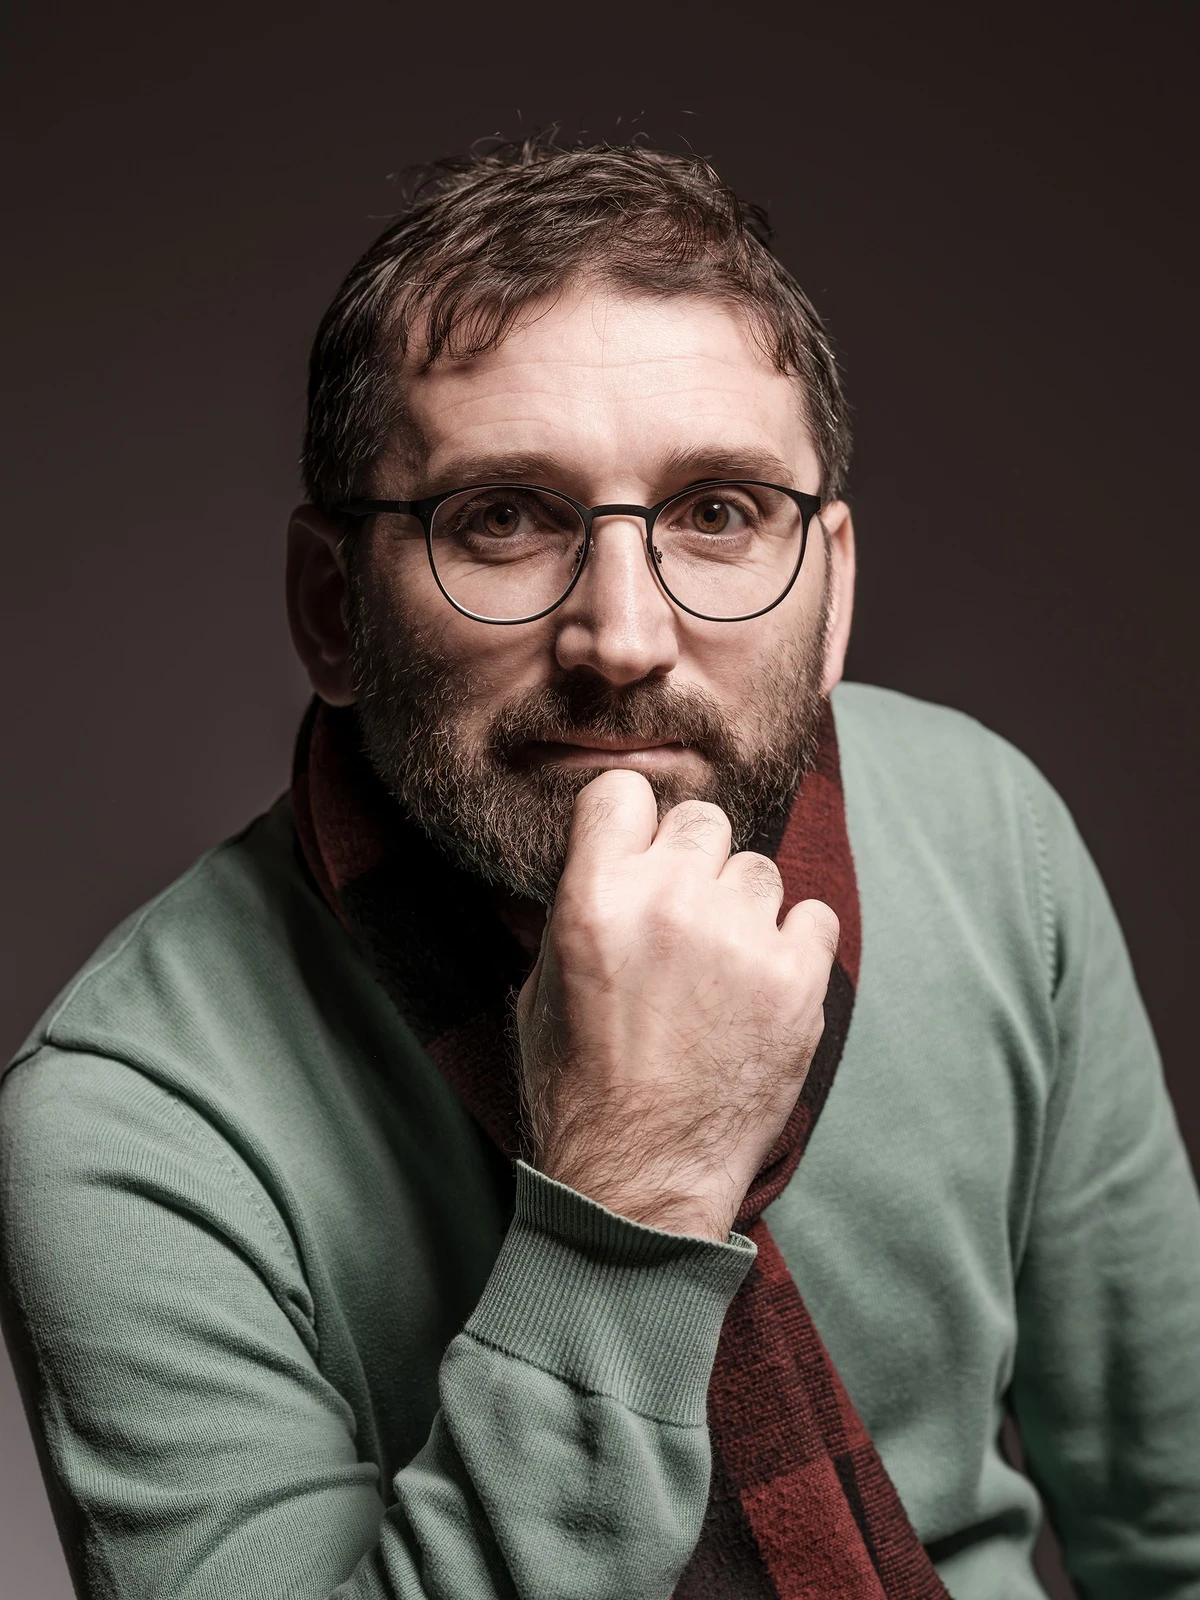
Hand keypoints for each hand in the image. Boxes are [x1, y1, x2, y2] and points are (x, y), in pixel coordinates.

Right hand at [515, 768, 839, 1240]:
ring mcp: (740, 940)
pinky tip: (761, 986)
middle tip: (682, 920)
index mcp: (593, 899)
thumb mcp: (541, 986)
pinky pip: (813, 916)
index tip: (636, 849)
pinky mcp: (798, 982)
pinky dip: (793, 945)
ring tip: (720, 969)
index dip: (630, 821)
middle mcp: (669, 904)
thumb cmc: (581, 1089)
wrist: (640, 1183)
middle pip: (702, 820)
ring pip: (759, 869)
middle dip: (692, 862)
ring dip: (742, 907)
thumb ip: (577, 906)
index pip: (623, 790)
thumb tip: (606, 856)